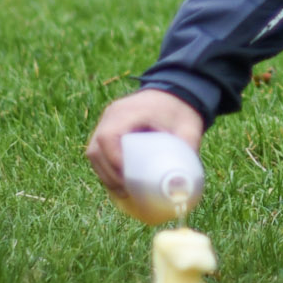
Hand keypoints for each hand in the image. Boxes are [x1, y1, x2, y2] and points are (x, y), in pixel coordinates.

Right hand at [86, 89, 205, 196]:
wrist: (175, 91)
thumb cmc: (180, 109)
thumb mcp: (189, 126)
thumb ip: (188, 148)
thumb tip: (185, 182)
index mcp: (129, 111)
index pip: (108, 136)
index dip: (112, 160)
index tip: (126, 179)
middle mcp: (112, 115)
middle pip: (96, 149)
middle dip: (108, 174)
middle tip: (125, 191)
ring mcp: (107, 121)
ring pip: (94, 152)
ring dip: (104, 173)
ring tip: (122, 190)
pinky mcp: (107, 128)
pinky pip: (98, 150)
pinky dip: (105, 167)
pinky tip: (118, 180)